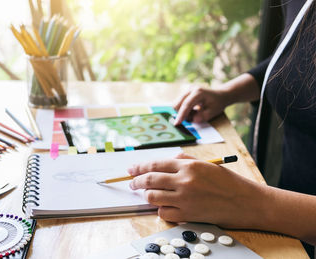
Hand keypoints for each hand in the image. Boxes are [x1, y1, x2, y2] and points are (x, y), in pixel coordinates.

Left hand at [128, 153, 264, 227]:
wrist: (245, 202)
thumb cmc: (227, 181)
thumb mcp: (206, 164)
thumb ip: (184, 160)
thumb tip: (165, 160)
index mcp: (188, 166)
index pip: (155, 165)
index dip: (139, 167)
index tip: (131, 170)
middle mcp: (184, 181)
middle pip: (149, 180)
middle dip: (136, 182)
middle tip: (132, 183)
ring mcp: (184, 199)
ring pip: (153, 197)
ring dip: (147, 195)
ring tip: (147, 194)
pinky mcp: (187, 215)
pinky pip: (164, 212)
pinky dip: (161, 209)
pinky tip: (164, 205)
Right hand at [173, 86, 229, 124]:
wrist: (220, 95)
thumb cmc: (217, 103)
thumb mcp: (213, 112)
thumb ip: (202, 117)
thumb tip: (193, 119)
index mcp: (198, 92)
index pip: (186, 104)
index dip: (181, 115)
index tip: (177, 124)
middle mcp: (190, 89)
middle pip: (178, 104)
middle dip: (181, 114)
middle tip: (192, 117)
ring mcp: (187, 90)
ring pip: (177, 104)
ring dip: (183, 112)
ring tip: (195, 112)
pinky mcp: (185, 93)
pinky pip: (179, 104)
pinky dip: (184, 110)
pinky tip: (193, 109)